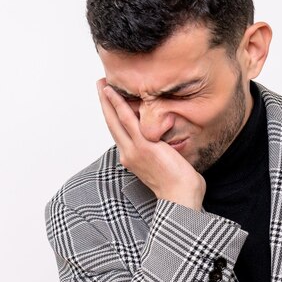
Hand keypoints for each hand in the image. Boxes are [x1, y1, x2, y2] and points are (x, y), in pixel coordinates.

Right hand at [97, 79, 205, 210]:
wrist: (180, 197)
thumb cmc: (178, 186)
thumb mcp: (165, 167)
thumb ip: (160, 153)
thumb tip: (166, 144)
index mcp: (133, 159)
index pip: (120, 134)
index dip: (114, 117)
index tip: (111, 104)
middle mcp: (128, 154)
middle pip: (112, 125)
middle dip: (105, 105)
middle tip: (100, 87)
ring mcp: (134, 149)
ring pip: (115, 120)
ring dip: (107, 100)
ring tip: (102, 84)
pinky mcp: (142, 145)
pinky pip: (126, 120)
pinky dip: (117, 104)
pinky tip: (112, 92)